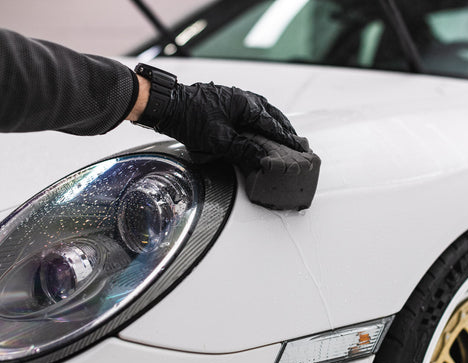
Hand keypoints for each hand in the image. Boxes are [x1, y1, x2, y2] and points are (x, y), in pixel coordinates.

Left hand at [156, 82, 309, 167]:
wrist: (168, 106)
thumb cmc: (190, 119)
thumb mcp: (219, 140)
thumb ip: (243, 150)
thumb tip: (261, 158)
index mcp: (246, 104)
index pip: (273, 125)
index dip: (287, 139)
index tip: (300, 148)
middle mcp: (244, 98)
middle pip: (272, 115)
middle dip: (284, 129)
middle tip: (296, 142)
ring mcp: (235, 98)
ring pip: (262, 112)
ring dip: (273, 124)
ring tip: (281, 136)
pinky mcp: (226, 102)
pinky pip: (251, 112)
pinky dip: (260, 121)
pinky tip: (259, 129)